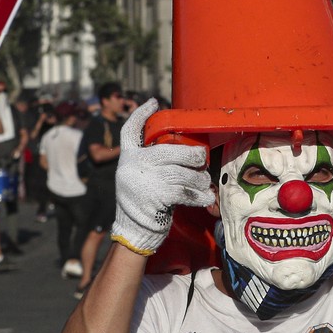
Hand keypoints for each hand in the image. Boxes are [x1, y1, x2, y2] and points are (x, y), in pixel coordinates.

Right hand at [110, 98, 213, 255]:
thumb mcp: (137, 178)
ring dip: (198, 180)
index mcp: (127, 159)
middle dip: (191, 156)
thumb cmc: (142, 203)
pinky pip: (185, 191)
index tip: (153, 102)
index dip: (140, 114)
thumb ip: (150, 163)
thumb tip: (182, 151)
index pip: (129, 131)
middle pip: (168, 150)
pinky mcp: (157, 196)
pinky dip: (199, 196)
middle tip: (202, 159)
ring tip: (204, 184)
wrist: (133, 231)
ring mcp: (144, 181)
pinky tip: (205, 197)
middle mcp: (133, 167)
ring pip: (181, 173)